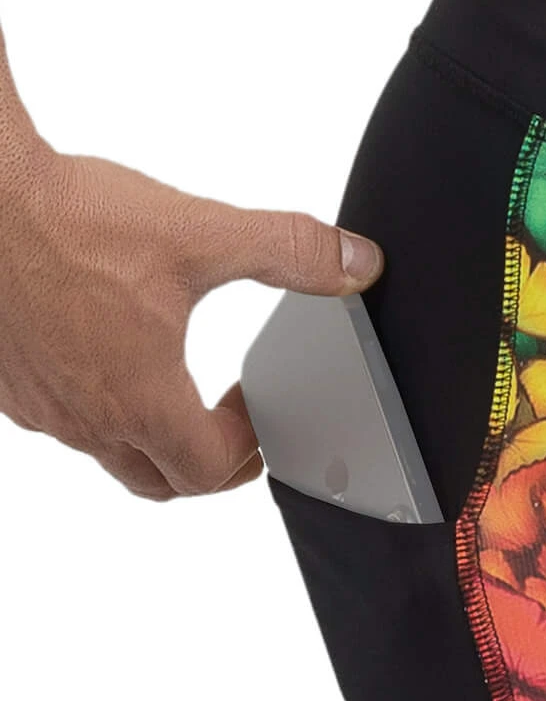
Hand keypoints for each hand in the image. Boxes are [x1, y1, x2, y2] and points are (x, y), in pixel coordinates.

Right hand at [0, 135, 382, 500]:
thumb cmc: (67, 218)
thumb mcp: (200, 233)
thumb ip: (289, 251)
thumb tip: (355, 264)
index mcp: (141, 401)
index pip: (212, 470)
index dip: (251, 446)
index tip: (257, 402)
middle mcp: (85, 420)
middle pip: (160, 481)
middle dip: (206, 463)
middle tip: (231, 426)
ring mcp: (38, 406)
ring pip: (105, 453)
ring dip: (148, 435)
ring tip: (170, 385)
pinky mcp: (5, 382)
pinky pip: (59, 419)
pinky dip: (94, 406)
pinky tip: (103, 353)